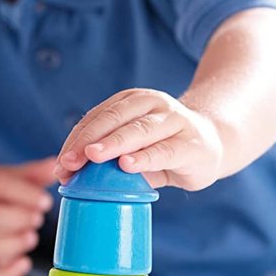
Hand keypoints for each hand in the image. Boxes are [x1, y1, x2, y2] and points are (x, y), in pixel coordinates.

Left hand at [53, 89, 222, 190]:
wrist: (214, 142)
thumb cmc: (163, 146)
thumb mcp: (134, 147)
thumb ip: (108, 155)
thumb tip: (69, 175)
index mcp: (132, 101)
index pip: (98, 117)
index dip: (76, 139)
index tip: (61, 163)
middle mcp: (153, 104)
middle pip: (115, 119)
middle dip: (88, 140)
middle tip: (69, 161)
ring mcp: (174, 121)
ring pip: (139, 130)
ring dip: (114, 144)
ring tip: (93, 156)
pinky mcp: (191, 144)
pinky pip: (164, 151)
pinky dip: (145, 158)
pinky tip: (128, 166)